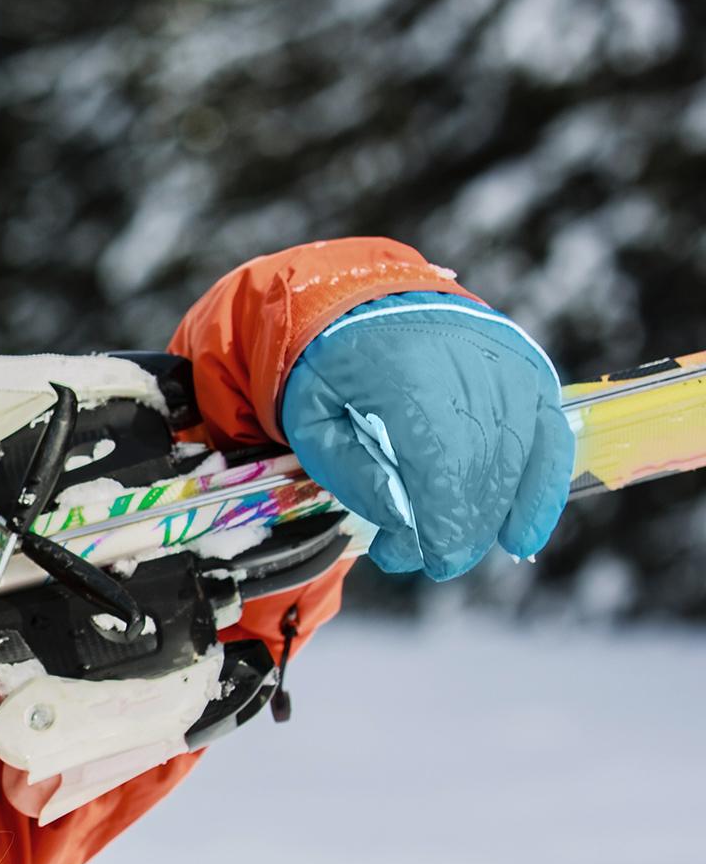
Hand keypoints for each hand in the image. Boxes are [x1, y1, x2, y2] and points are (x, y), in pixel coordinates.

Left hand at [279, 291, 574, 578]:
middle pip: (483, 466)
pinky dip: (540, 490)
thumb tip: (406, 526)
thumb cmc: (331, 372)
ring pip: (517, 459)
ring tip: (458, 547)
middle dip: (461, 527)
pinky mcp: (528, 373)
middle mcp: (470, 364)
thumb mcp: (313, 423)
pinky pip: (550, 438)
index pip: (442, 461)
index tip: (431, 561)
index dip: (444, 521)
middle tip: (431, 560)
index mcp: (405, 373)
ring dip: (491, 517)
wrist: (365, 302)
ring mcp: (507, 366)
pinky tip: (521, 535)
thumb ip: (356, 474)